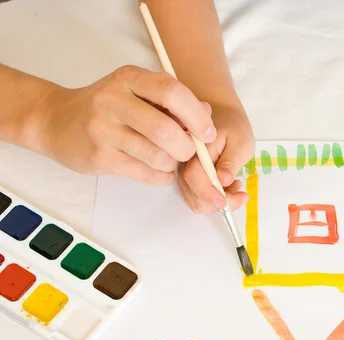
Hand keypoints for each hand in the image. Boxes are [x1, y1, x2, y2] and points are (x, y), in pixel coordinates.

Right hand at [40, 65, 215, 184]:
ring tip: (169, 160)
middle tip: (188, 152)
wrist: (56, 120)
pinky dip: (161, 176)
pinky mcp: (98, 157)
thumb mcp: (137, 92)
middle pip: (165, 130)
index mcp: (129, 78)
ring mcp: (102, 130)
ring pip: (156, 155)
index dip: (196, 115)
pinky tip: (157, 170)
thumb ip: (172, 101)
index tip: (208, 133)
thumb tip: (208, 114)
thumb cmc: (108, 107)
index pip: (171, 92)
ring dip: (172, 163)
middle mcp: (113, 100)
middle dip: (186, 147)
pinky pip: (144, 173)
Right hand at [176, 105, 254, 212]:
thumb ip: (231, 162)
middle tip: (242, 193)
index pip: (194, 178)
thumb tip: (223, 180)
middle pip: (194, 195)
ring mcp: (185, 171)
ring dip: (218, 201)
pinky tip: (229, 186)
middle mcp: (184, 162)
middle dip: (219, 203)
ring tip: (237, 186)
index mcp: (196, 150)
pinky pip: (198, 196)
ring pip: (196, 200)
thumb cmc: (234, 127)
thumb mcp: (241, 142)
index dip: (209, 194)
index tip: (227, 201)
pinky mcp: (189, 177)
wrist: (223, 116)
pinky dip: (215, 198)